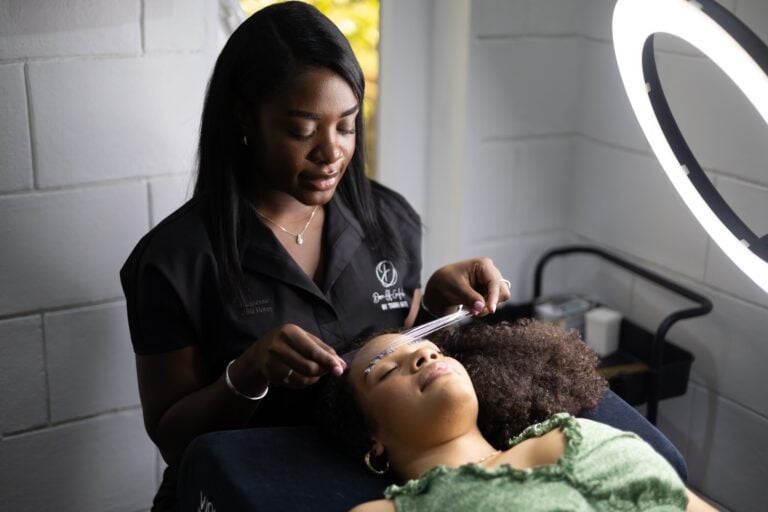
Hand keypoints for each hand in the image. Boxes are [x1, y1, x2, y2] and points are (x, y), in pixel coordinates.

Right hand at [230, 324, 346, 391]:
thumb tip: (342, 364)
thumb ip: (323, 349)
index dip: (328, 361)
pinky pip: (294, 384)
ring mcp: (271, 361)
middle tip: (328, 370)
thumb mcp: (304, 338)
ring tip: (316, 373)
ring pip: (301, 378)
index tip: (340, 369)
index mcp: (289, 332)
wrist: (259, 353)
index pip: (312, 350)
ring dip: (314, 379)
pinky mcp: (270, 375)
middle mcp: (278, 345)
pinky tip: (304, 376)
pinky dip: (304, 383)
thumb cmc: (288, 342)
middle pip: (308, 366)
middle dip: (322, 371)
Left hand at [423, 257, 510, 316]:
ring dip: (485, 308)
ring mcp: (491, 283)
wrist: (441, 285)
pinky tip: (470, 307)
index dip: (494, 296)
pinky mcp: (489, 292)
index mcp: (483, 265)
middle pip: (502, 291)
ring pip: (499, 300)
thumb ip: (469, 297)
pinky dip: (482, 309)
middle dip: (490, 303)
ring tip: (468, 309)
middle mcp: (491, 272)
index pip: (494, 282)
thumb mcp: (456, 288)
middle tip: (475, 311)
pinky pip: (492, 304)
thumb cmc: (446, 281)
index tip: (491, 309)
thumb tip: (481, 307)